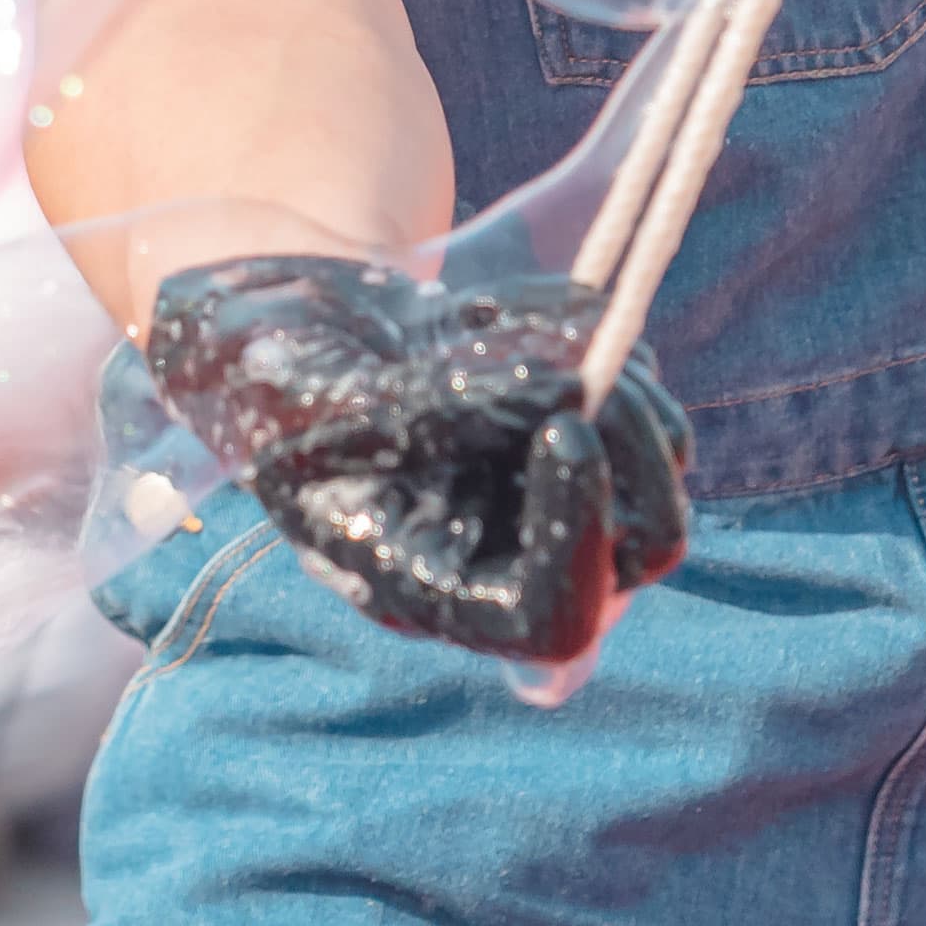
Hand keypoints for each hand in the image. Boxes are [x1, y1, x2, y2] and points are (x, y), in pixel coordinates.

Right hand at [143, 249, 693, 663]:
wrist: (271, 312)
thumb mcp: (314, 397)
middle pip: (637, 547)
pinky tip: (500, 307)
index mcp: (430, 586)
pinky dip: (593, 328)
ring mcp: (542, 482)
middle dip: (631, 449)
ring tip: (515, 321)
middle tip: (594, 364)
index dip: (580, 537)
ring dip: (620, 378)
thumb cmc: (267, 372)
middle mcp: (501, 552)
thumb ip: (429, 411)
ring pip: (657, 458)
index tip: (571, 431)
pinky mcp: (563, 412)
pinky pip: (634, 375)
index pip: (552, 618)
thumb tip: (570, 396)